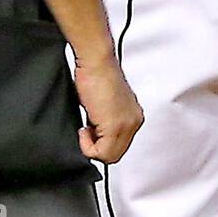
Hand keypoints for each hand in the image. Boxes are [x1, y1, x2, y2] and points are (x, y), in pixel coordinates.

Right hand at [73, 50, 142, 164]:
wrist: (96, 61)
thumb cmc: (96, 72)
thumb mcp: (103, 102)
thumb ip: (103, 120)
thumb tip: (94, 134)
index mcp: (133, 115)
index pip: (119, 144)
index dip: (99, 141)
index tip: (89, 130)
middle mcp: (134, 121)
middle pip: (115, 153)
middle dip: (96, 146)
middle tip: (86, 130)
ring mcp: (126, 125)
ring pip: (109, 155)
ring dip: (92, 146)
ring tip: (85, 127)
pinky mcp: (115, 127)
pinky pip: (101, 153)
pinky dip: (87, 146)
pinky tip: (83, 129)